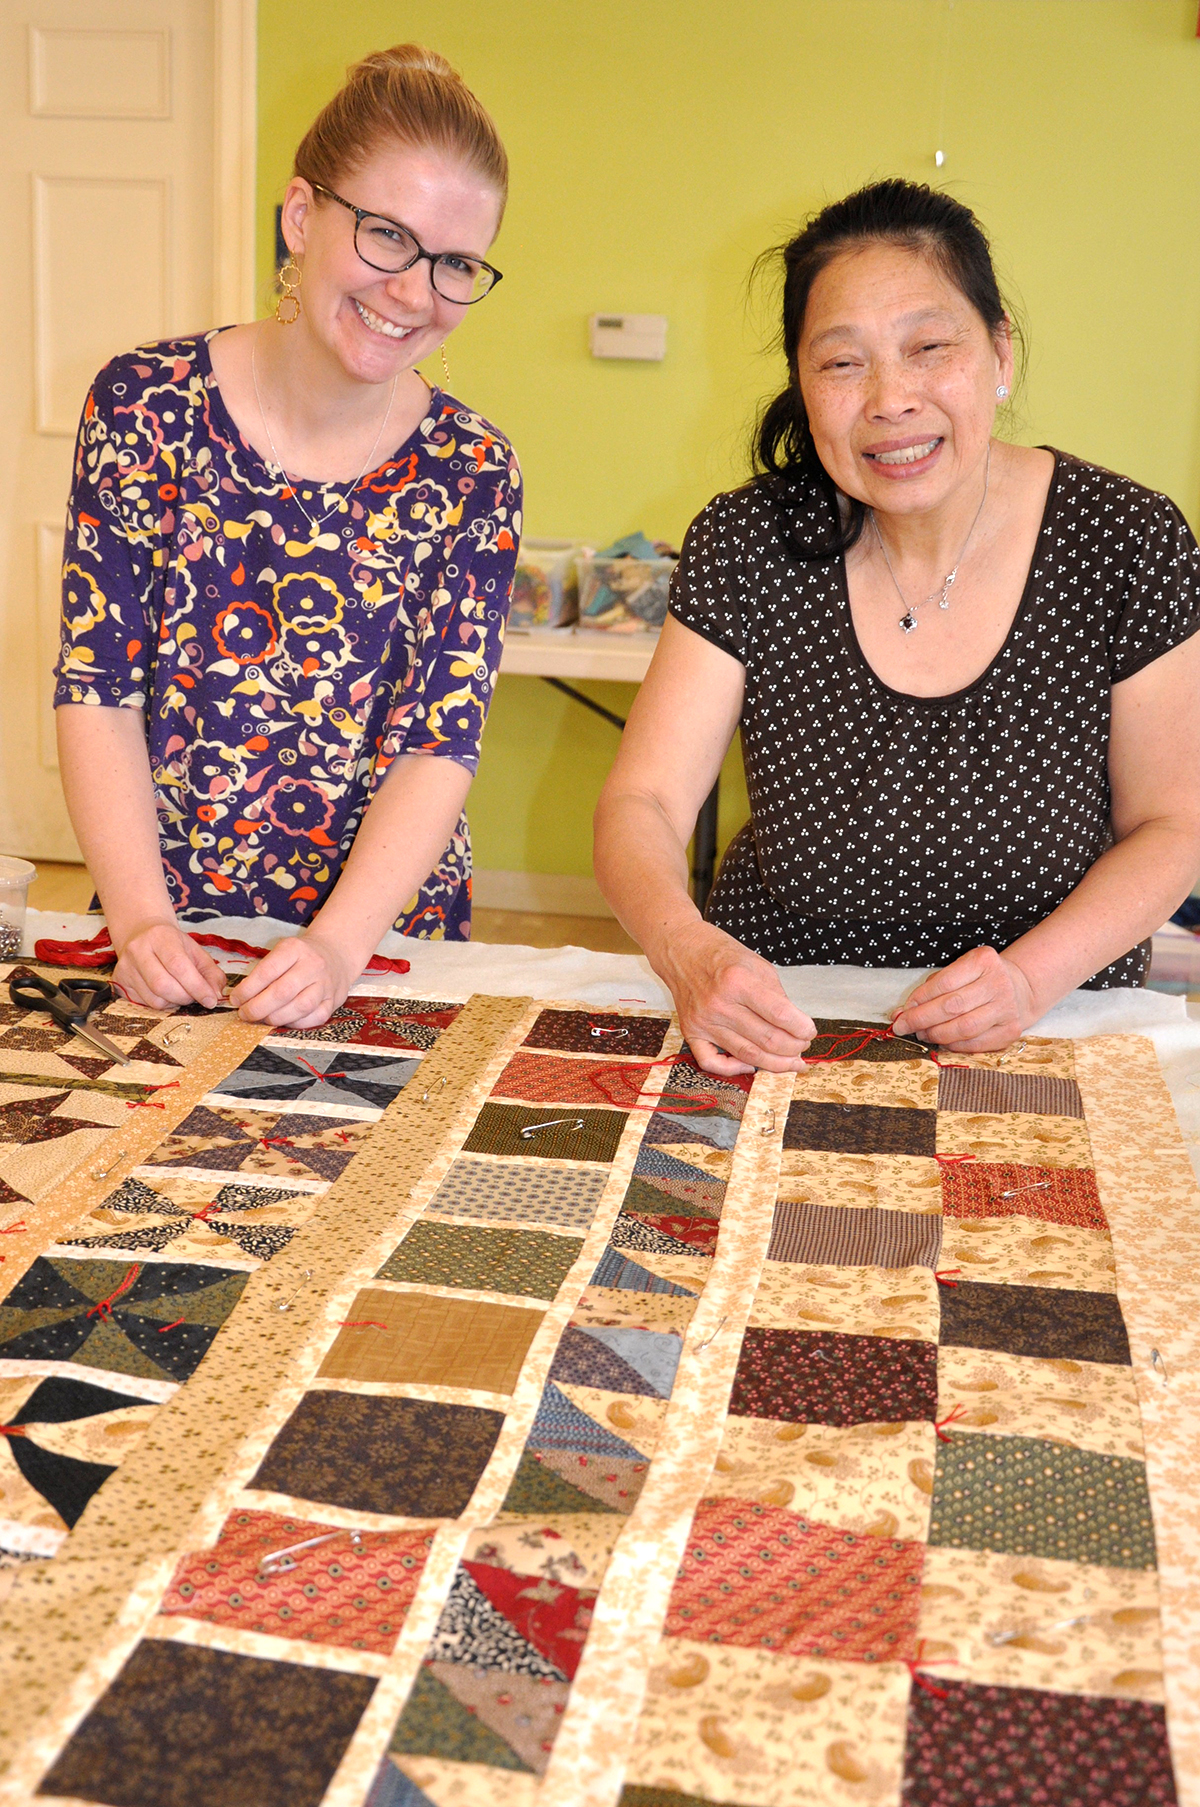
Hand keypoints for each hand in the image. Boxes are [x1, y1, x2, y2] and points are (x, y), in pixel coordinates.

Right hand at [112, 920, 225, 1010]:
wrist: (143, 934)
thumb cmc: (172, 944)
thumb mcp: (196, 951)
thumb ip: (211, 972)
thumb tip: (216, 995)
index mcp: (160, 937)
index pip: (178, 966)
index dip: (197, 986)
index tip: (210, 1000)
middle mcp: (138, 950)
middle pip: (163, 985)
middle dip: (185, 997)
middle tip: (195, 996)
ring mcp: (125, 966)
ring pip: (153, 999)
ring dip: (174, 1002)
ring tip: (180, 992)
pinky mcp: (118, 981)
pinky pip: (143, 1003)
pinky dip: (161, 1003)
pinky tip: (165, 992)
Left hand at [228, 929, 356, 1028]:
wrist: (336, 953)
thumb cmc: (301, 956)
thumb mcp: (282, 952)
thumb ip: (263, 972)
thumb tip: (240, 997)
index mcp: (295, 949)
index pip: (267, 971)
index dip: (248, 989)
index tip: (236, 999)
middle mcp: (313, 965)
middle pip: (283, 992)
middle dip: (258, 1008)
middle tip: (244, 1014)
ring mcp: (326, 984)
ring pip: (300, 1007)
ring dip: (276, 1018)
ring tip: (262, 1019)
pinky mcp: (333, 1000)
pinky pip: (314, 1017)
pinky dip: (296, 1023)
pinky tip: (284, 1021)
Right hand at [657, 920, 815, 1075]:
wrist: (682, 950)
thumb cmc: (721, 955)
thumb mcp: (758, 965)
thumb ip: (777, 996)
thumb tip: (795, 1026)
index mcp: (739, 981)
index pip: (781, 1015)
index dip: (802, 1028)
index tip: (810, 1030)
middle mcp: (719, 1004)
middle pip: (767, 1040)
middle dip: (794, 1048)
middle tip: (803, 1045)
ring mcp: (704, 1021)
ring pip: (747, 1055)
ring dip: (775, 1063)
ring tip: (791, 1061)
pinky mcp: (691, 1032)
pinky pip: (712, 1062)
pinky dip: (734, 1069)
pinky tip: (752, 1065)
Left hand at [891, 945, 1037, 1052]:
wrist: (1019, 988)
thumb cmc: (979, 979)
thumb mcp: (958, 971)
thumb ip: (930, 989)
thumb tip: (900, 1014)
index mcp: (983, 961)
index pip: (944, 983)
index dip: (919, 1000)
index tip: (902, 1011)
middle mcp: (998, 983)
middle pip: (952, 1006)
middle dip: (921, 1019)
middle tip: (904, 1027)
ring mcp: (1007, 1008)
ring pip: (964, 1028)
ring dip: (936, 1034)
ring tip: (922, 1034)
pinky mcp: (1011, 1030)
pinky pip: (975, 1043)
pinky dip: (954, 1045)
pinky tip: (943, 1041)